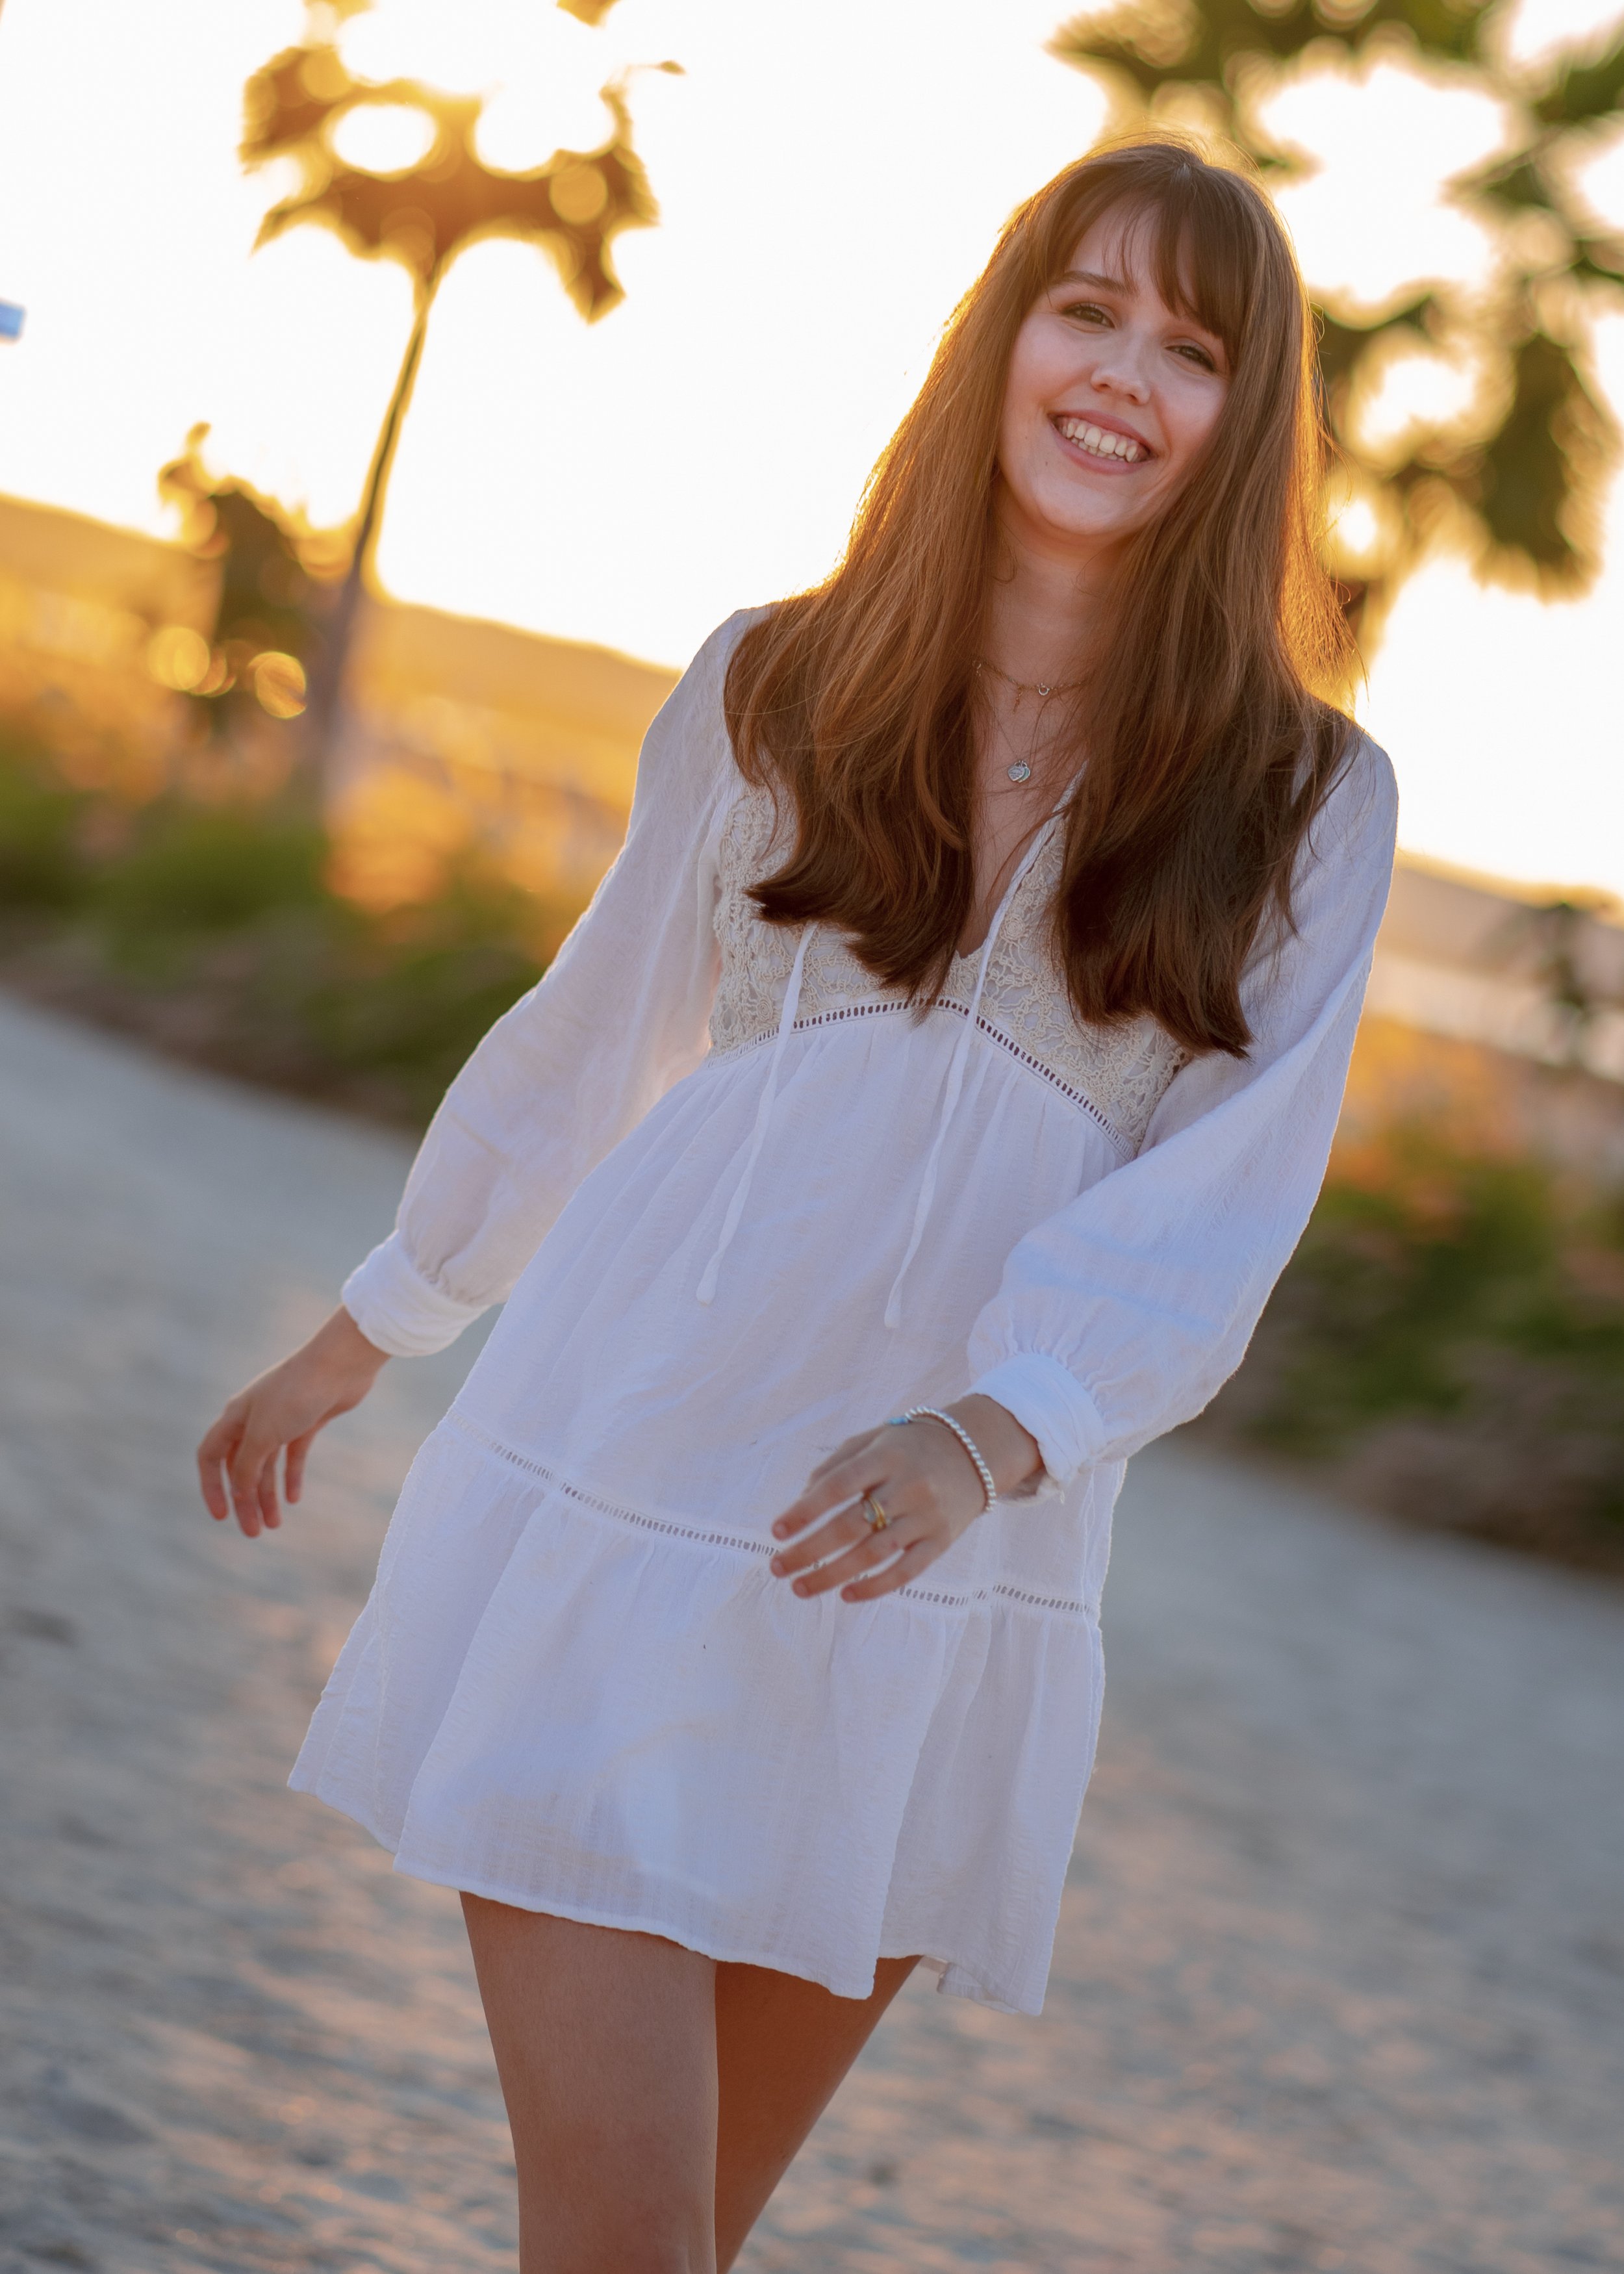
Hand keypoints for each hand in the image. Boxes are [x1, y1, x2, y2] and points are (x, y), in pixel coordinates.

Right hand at [196, 1307, 389, 1538]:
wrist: (340, 1365)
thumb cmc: (297, 1394)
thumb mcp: (264, 1435)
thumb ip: (248, 1466)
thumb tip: (239, 1493)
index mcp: (234, 1417)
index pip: (210, 1456)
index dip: (211, 1487)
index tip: (220, 1516)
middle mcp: (253, 1418)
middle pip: (241, 1467)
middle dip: (245, 1501)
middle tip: (253, 1534)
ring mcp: (281, 1419)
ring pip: (268, 1465)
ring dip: (268, 1495)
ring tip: (274, 1525)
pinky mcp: (307, 1420)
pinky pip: (293, 1455)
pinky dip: (291, 1477)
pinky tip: (294, 1499)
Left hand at [769, 1395, 1042, 1603]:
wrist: (976, 1451)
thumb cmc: (910, 1445)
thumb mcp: (874, 1439)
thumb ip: (836, 1464)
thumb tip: (802, 1500)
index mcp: (886, 1455)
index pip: (838, 1486)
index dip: (805, 1510)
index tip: (776, 1531)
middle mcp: (907, 1486)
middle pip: (850, 1526)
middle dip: (808, 1550)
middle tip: (778, 1567)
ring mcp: (927, 1516)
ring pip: (873, 1554)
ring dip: (832, 1575)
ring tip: (800, 1587)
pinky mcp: (941, 1540)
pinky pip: (906, 1571)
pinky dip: (875, 1587)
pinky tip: (846, 1594)